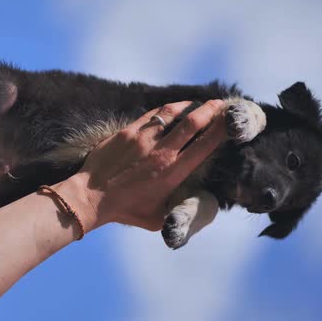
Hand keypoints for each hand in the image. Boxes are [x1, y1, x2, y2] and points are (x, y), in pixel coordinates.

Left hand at [67, 100, 226, 230]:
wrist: (90, 197)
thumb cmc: (126, 211)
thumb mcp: (158, 218)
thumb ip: (177, 211)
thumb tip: (193, 208)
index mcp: (172, 172)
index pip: (205, 145)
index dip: (222, 130)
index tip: (231, 121)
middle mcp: (161, 152)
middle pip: (193, 122)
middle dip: (211, 110)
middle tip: (222, 104)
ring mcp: (142, 139)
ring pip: (171, 113)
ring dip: (188, 105)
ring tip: (197, 103)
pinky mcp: (127, 132)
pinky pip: (151, 115)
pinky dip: (165, 110)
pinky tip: (171, 110)